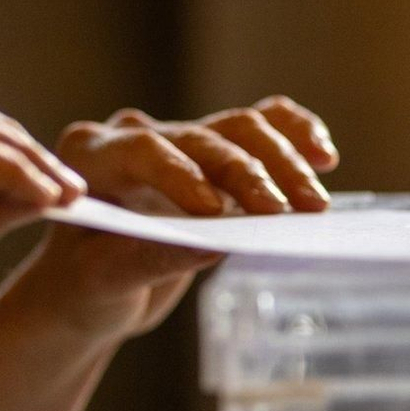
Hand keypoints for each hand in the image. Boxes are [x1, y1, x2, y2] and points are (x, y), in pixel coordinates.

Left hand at [7, 96, 339, 342]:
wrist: (94, 286)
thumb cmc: (86, 284)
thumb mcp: (106, 280)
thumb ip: (151, 259)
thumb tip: (213, 246)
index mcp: (91, 154)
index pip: (145, 149)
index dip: (182, 174)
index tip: (214, 213)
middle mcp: (136, 133)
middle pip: (205, 138)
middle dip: (250, 173)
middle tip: (283, 212)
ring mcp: (181, 136)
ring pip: (242, 129)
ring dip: (285, 162)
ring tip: (314, 203)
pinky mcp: (217, 148)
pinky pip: (264, 124)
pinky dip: (296, 135)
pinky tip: (324, 154)